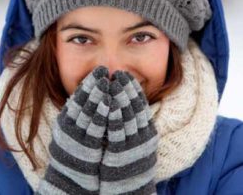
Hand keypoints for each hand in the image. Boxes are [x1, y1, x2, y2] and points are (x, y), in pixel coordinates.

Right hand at [36, 66, 110, 194]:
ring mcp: (77, 136)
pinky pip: (95, 128)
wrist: (70, 176)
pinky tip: (109, 103)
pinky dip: (102, 114)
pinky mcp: (87, 147)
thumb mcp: (70, 128)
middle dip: (93, 85)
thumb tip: (87, 94)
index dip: (87, 83)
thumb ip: (77, 113)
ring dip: (97, 96)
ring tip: (106, 82)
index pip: (77, 97)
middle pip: (82, 102)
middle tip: (102, 71)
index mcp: (66, 119)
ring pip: (88, 112)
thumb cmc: (74, 149)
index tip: (97, 71)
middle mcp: (69, 126)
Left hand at [100, 71, 157, 194]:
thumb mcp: (137, 142)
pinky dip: (114, 116)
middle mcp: (143, 136)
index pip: (141, 105)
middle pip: (136, 107)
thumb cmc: (130, 162)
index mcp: (147, 131)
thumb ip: (134, 125)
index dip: (134, 89)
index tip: (127, 75)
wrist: (129, 189)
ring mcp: (133, 144)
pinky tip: (109, 103)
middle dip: (127, 89)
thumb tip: (126, 105)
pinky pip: (118, 131)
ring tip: (115, 81)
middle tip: (120, 73)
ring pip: (128, 116)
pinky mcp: (121, 153)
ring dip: (121, 97)